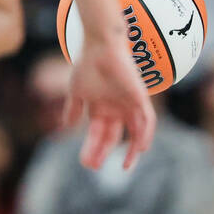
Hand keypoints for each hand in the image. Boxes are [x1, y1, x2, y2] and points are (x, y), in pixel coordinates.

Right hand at [63, 29, 155, 170]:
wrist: (100, 46)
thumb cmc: (88, 65)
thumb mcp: (76, 91)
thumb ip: (74, 109)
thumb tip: (66, 126)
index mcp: (101, 108)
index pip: (98, 134)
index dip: (92, 148)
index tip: (85, 163)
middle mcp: (116, 108)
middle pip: (113, 136)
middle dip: (103, 152)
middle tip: (94, 167)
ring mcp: (129, 104)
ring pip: (134, 132)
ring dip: (130, 150)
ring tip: (124, 166)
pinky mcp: (139, 97)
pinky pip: (147, 120)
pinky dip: (145, 134)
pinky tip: (141, 148)